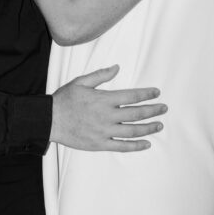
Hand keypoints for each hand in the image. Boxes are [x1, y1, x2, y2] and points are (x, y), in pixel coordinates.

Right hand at [50, 64, 165, 151]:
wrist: (50, 120)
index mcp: (104, 99)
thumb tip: (117, 68)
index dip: (146, 94)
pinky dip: (136, 145)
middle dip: (153, 110)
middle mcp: (107, 116)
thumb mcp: (81, 82)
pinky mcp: (100, 144)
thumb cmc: (64, 99)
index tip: (157, 93)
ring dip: (149, 128)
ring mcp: (105, 131)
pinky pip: (122, 146)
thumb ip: (101, 75)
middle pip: (137, 113)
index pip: (132, 96)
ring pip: (133, 131)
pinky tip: (146, 143)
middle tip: (164, 109)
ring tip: (159, 125)